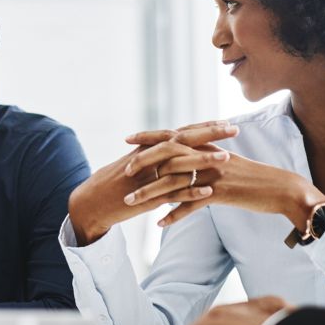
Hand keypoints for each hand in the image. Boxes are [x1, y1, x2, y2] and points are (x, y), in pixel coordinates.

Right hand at [66, 122, 235, 244]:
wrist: (91, 202)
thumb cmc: (112, 184)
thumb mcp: (132, 164)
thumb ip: (152, 156)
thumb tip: (172, 150)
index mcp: (148, 149)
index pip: (179, 133)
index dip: (202, 127)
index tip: (224, 121)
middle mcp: (148, 158)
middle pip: (183, 141)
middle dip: (209, 134)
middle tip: (234, 128)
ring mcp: (148, 177)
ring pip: (179, 165)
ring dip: (203, 161)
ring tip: (227, 159)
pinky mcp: (146, 197)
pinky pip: (171, 194)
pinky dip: (190, 192)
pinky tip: (208, 192)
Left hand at [138, 143, 324, 229]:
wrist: (281, 188)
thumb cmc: (253, 178)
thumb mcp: (227, 162)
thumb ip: (205, 158)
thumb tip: (185, 160)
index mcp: (207, 146)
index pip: (172, 137)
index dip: (149, 137)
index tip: (128, 140)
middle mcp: (208, 156)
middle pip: (168, 156)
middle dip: (143, 163)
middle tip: (125, 172)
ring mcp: (213, 174)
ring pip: (174, 182)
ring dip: (150, 194)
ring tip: (131, 203)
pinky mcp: (220, 193)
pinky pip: (191, 205)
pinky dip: (174, 215)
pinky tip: (160, 223)